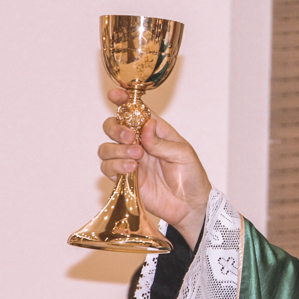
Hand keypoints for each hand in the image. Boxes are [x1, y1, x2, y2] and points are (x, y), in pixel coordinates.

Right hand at [98, 89, 210, 248]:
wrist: (190, 204)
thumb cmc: (191, 175)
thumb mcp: (183, 154)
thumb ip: (161, 142)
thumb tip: (145, 126)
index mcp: (155, 131)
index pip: (136, 111)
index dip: (123, 101)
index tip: (114, 95)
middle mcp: (139, 143)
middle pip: (113, 127)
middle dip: (116, 128)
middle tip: (130, 138)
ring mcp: (130, 160)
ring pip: (106, 148)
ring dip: (117, 150)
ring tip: (137, 157)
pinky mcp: (124, 178)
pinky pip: (107, 168)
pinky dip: (115, 166)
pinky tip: (131, 169)